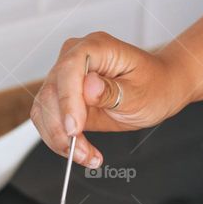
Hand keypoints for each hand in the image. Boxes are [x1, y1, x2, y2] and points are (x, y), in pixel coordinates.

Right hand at [30, 32, 190, 167]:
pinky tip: (82, 152)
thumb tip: (88, 88)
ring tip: (87, 157)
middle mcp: (74, 57)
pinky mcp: (62, 96)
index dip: (68, 100)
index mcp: (96, 47)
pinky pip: (48, 119)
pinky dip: (60, 140)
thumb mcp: (140, 93)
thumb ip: (112, 91)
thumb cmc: (154, 86)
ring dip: (60, 139)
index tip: (74, 129)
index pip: (69, 69)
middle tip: (84, 153)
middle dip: (63, 129)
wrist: (158, 89)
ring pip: (44, 109)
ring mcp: (65, 76)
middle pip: (51, 92)